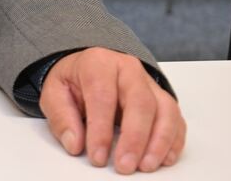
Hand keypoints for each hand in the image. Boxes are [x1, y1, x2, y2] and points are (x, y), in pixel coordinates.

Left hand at [40, 47, 185, 173]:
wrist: (90, 68)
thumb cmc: (74, 81)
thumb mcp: (55, 93)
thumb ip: (62, 118)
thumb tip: (74, 144)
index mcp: (99, 63)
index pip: (103, 96)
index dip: (100, 129)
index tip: (97, 156)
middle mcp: (128, 69)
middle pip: (140, 102)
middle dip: (134, 138)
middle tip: (125, 166)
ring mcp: (149, 83)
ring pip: (165, 110)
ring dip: (159, 142)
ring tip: (146, 166)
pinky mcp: (162, 99)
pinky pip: (176, 119)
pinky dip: (173, 141)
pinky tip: (164, 159)